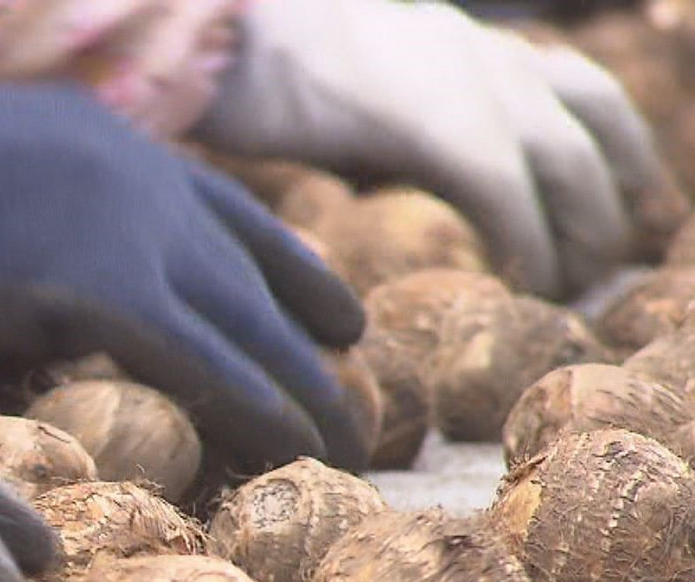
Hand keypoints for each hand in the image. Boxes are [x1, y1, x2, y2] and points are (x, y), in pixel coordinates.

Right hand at [0, 48, 369, 475]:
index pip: (225, 210)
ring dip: (299, 387)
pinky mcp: (107, 287)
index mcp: (105, 147)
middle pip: (254, 267)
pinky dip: (258, 412)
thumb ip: (27, 246)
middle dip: (309, 327)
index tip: (331, 307)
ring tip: (344, 444)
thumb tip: (39, 313)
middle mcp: (138, 176)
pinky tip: (296, 452)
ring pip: (248, 320)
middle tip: (354, 379)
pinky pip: (210, 363)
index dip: (285, 264)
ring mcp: (128, 225)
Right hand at [194, 0, 677, 300]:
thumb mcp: (352, 99)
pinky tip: (521, 282)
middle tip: (595, 268)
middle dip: (606, 205)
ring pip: (566, 163)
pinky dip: (525, 243)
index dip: (616, 152)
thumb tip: (386, 180)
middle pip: (589, 130)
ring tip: (564, 287)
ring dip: (577, 232)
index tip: (620, 206)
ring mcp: (463, 80)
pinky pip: (506, 194)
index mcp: (466, 47)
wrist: (216, 40)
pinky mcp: (433, 120)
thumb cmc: (257, 75)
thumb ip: (391, 132)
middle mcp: (483, 54)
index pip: (580, 94)